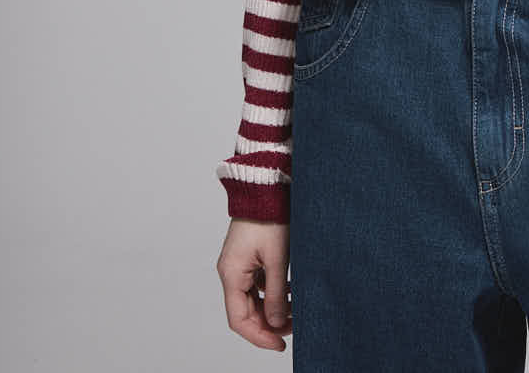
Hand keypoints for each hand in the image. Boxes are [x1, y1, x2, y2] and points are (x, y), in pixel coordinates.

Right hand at [217, 218, 292, 350]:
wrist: (267, 185)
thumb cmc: (269, 216)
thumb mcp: (277, 258)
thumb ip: (275, 294)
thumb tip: (275, 324)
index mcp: (231, 274)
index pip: (239, 320)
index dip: (259, 336)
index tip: (280, 344)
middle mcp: (231, 271)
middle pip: (245, 311)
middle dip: (269, 323)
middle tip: (295, 327)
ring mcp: (240, 263)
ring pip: (253, 298)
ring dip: (272, 308)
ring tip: (297, 310)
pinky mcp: (250, 255)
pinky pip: (258, 283)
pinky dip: (273, 291)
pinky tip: (292, 291)